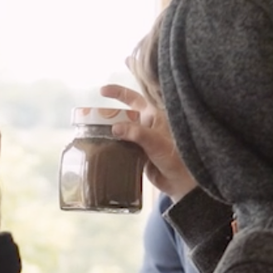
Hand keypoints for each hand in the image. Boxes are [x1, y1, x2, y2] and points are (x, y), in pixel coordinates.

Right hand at [98, 83, 195, 198]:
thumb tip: (115, 128)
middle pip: (123, 116)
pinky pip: (122, 148)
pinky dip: (112, 148)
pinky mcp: (138, 155)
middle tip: (91, 118)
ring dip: (109, 133)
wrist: (180, 181)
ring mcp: (142, 141)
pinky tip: (102, 150)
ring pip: (121, 132)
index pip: (134, 99)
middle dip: (108, 115)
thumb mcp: (156, 142)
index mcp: (153, 116)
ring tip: (93, 135)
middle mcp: (146, 126)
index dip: (118, 93)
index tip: (102, 91)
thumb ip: (136, 133)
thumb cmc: (175, 157)